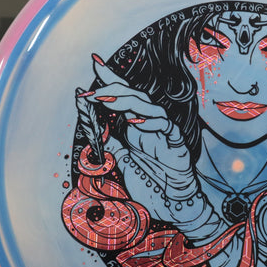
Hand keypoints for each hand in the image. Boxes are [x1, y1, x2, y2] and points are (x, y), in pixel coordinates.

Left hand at [82, 56, 203, 226]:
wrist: (171, 204)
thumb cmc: (151, 184)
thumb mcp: (122, 162)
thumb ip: (111, 145)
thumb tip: (96, 129)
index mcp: (136, 127)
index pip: (122, 97)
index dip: (110, 79)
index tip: (94, 62)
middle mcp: (149, 126)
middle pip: (133, 96)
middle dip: (112, 88)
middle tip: (91, 91)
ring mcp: (163, 132)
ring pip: (148, 106)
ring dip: (127, 101)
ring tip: (106, 100)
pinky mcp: (175, 143)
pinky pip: (166, 126)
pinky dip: (151, 122)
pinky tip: (135, 121)